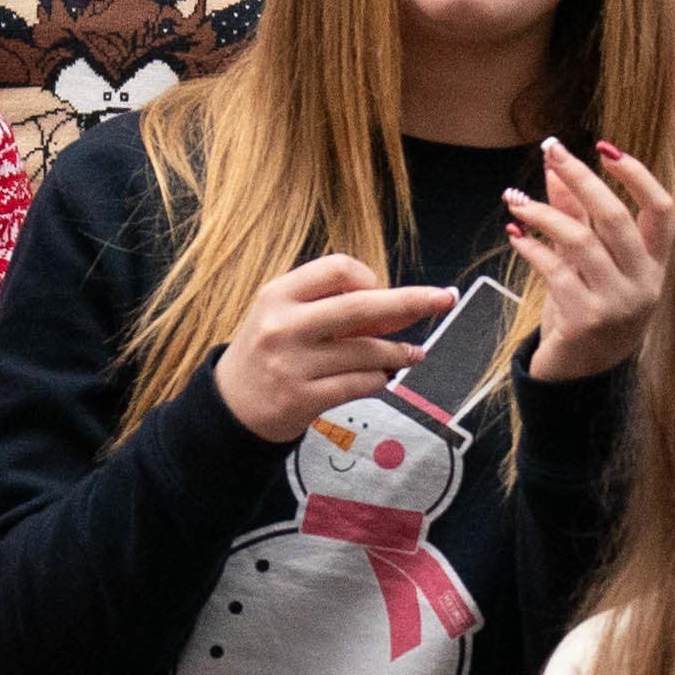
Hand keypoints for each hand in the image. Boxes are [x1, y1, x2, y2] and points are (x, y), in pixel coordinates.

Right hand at [216, 258, 457, 444]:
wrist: (230, 406)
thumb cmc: (269, 352)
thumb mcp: (285, 315)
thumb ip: (333, 306)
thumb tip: (399, 307)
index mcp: (279, 295)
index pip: (338, 268)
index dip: (367, 278)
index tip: (377, 291)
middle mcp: (284, 326)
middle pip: (361, 306)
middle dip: (411, 301)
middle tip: (444, 299)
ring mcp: (292, 364)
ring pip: (366, 352)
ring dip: (399, 352)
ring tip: (413, 354)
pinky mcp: (302, 399)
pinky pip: (359, 384)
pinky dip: (380, 379)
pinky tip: (385, 376)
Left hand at [509, 141, 674, 382]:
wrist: (580, 375)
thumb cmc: (589, 308)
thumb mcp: (589, 260)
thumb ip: (577, 213)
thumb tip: (556, 164)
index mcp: (659, 265)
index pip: (662, 209)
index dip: (637, 175)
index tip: (604, 148)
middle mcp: (647, 284)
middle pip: (616, 217)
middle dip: (582, 179)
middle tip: (552, 153)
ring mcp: (619, 304)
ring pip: (581, 241)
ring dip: (543, 214)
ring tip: (516, 202)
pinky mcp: (587, 320)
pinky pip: (555, 271)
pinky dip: (531, 248)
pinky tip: (515, 236)